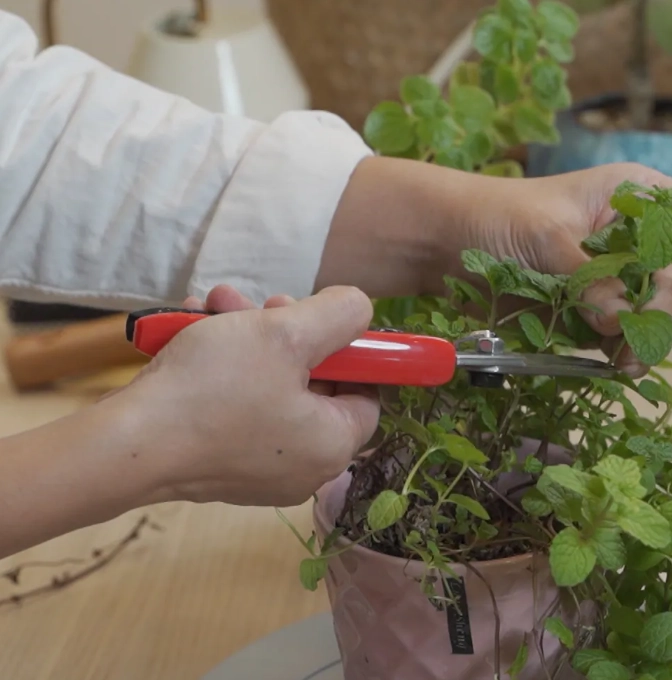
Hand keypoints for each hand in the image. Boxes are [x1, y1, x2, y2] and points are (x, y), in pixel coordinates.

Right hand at [112, 284, 380, 506]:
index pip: (367, 394)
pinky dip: (220, 368)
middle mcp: (303, 468)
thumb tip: (359, 309)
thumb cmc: (215, 388)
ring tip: (214, 305)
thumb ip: (339, 314)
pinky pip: (234, 408)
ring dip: (246, 338)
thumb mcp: (287, 332)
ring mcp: (257, 472)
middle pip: (313, 385)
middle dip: (286, 331)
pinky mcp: (216, 467)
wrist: (125, 445)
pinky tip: (190, 330)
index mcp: (333, 445)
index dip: (350, 351)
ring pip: (268, 388)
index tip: (320, 319)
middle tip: (262, 303)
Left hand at [320, 158, 671, 376]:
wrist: (443, 245)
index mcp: (633, 196)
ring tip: (624, 359)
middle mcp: (632, 238)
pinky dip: (624, 353)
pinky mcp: (591, 313)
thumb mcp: (549, 239)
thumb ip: (592, 279)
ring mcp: (614, 279)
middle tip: (637, 326)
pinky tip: (615, 366)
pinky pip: (625, 337)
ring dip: (648, 339)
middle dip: (667, 306)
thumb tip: (623, 322)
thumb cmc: (497, 216)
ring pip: (657, 316)